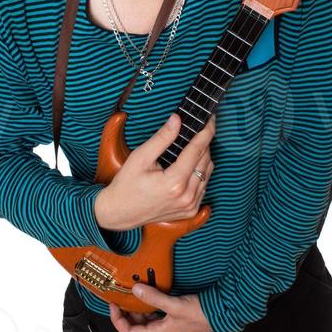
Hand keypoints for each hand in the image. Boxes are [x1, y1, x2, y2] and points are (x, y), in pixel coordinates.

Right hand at [94, 112, 215, 230]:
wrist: (121, 212)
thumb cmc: (127, 184)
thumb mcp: (141, 157)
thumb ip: (162, 138)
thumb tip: (177, 120)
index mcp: (174, 183)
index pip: (197, 150)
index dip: (206, 132)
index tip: (210, 119)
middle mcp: (186, 196)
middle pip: (205, 160)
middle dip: (203, 142)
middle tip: (196, 130)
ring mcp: (190, 206)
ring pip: (207, 173)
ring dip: (202, 157)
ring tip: (191, 146)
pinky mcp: (191, 211)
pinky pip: (203, 186)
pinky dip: (200, 173)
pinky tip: (188, 166)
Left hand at [108, 283, 213, 331]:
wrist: (222, 312)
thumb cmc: (200, 314)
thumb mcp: (174, 305)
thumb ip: (154, 298)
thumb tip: (135, 290)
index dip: (118, 321)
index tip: (113, 306)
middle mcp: (161, 329)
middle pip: (136, 324)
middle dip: (127, 311)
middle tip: (121, 295)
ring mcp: (168, 321)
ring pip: (146, 316)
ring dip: (138, 305)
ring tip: (134, 290)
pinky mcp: (174, 313)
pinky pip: (156, 308)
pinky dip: (150, 300)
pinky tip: (150, 289)